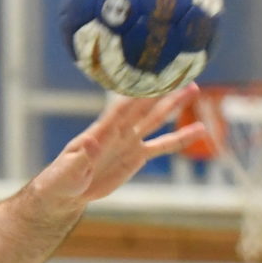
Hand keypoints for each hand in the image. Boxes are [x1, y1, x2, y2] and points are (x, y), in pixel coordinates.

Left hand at [31, 88, 205, 207]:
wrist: (68, 191)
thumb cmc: (62, 179)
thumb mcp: (69, 171)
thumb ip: (82, 157)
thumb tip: (91, 142)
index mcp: (100, 131)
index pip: (122, 107)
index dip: (136, 92)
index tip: (151, 75)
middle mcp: (118, 131)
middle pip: (143, 106)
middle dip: (161, 90)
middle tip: (180, 71)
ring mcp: (129, 141)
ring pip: (156, 119)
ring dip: (174, 105)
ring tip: (194, 88)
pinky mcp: (137, 155)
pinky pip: (163, 145)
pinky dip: (181, 138)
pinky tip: (199, 129)